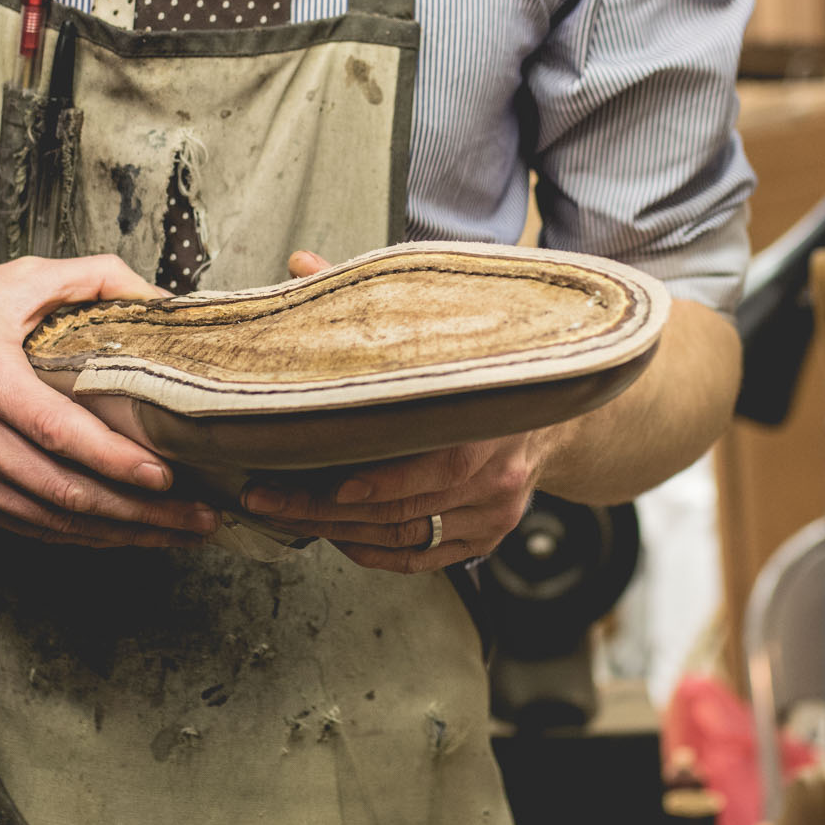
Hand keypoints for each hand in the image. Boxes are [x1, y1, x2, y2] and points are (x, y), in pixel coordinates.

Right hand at [0, 255, 219, 547]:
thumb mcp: (10, 281)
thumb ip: (89, 278)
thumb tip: (158, 296)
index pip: (57, 432)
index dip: (114, 461)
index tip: (165, 476)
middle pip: (63, 490)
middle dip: (140, 512)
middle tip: (197, 517)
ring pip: (53, 520)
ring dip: (122, 534)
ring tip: (178, 531)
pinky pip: (32, 527)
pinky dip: (84, 536)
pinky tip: (127, 534)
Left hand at [242, 250, 554, 572]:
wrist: (558, 400)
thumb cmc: (489, 361)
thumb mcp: (441, 323)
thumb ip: (371, 300)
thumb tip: (304, 266)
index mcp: (490, 425)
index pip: (433, 468)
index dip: (377, 483)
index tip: (324, 483)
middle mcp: (497, 477)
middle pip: (402, 512)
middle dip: (323, 510)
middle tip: (266, 499)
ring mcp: (493, 512)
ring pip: (405, 539)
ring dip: (338, 533)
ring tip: (284, 515)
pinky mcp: (487, 535)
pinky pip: (421, 558)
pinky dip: (374, 552)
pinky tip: (337, 535)